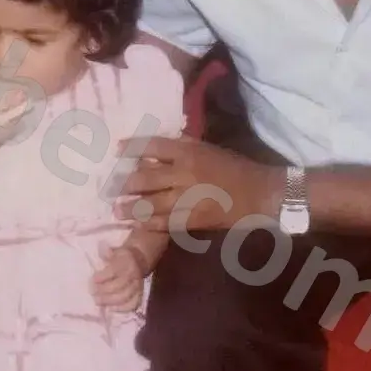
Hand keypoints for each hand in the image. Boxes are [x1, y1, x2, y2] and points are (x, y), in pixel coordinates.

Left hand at [91, 243, 149, 311]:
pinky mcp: (140, 294)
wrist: (139, 259)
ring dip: (110, 301)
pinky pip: (133, 304)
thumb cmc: (121, 256)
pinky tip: (111, 308)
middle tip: (93, 293)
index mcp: (126, 261)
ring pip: (125, 296)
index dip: (103, 276)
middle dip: (104, 291)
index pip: (114, 270)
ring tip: (98, 301)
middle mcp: (133, 274)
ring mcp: (138, 285)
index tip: (93, 280)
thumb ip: (106, 254)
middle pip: (119, 285)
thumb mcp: (114, 251)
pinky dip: (122, 308)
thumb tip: (101, 252)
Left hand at [115, 136, 279, 232]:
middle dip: (124, 184)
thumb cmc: (233, 168)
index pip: (152, 146)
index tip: (117, 149)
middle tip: (110, 187)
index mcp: (188, 152)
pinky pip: (164, 223)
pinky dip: (149, 223)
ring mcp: (187, 198)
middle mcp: (184, 173)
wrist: (260, 193)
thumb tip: (151, 154)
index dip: (131, 147)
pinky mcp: (193, 219)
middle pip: (144, 178)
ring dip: (130, 208)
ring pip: (149, 204)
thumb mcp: (207, 150)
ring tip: (117, 210)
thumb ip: (180, 150)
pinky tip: (138, 224)